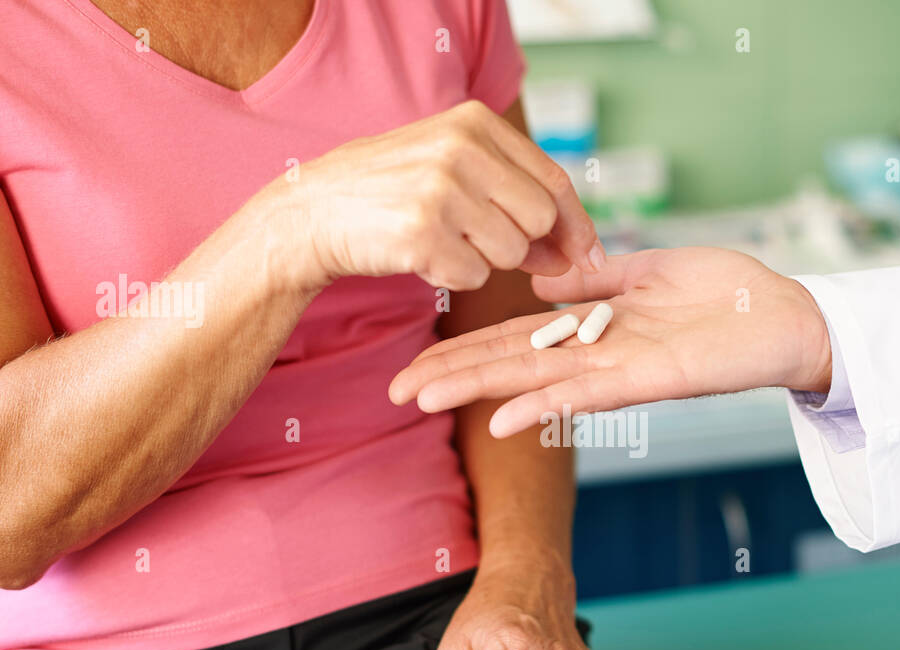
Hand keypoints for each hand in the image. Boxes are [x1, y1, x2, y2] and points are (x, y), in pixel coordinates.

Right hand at [271, 99, 603, 292]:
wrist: (311, 213)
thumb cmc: (392, 194)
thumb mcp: (453, 171)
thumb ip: (516, 199)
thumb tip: (576, 253)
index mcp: (475, 123)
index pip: (554, 180)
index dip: (578, 225)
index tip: (588, 257)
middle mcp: (460, 149)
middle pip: (540, 219)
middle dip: (524, 245)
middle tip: (482, 242)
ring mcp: (440, 190)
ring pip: (510, 253)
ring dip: (484, 262)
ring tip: (442, 240)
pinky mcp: (421, 233)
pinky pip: (472, 278)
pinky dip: (453, 278)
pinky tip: (421, 256)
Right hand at [388, 247, 831, 436]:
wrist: (788, 317)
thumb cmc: (729, 293)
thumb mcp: (652, 269)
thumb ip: (597, 278)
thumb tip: (543, 283)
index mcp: (594, 326)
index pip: (516, 338)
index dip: (465, 349)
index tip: (417, 360)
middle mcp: (596, 354)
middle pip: (510, 364)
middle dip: (452, 376)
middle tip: (394, 392)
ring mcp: (618, 369)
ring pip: (534, 380)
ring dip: (479, 392)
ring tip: (424, 400)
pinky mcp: (648, 379)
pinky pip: (586, 393)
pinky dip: (543, 405)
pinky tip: (501, 419)